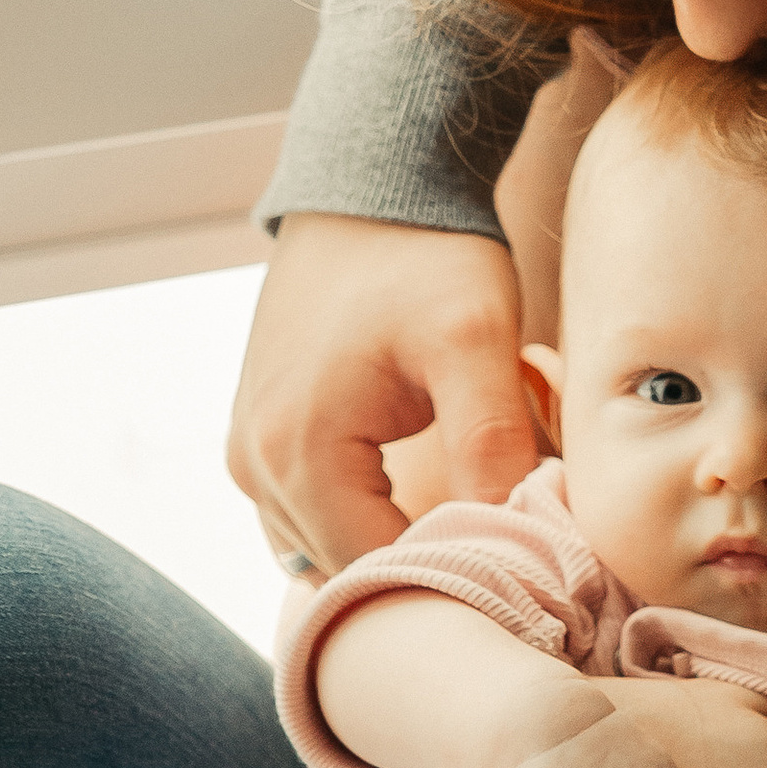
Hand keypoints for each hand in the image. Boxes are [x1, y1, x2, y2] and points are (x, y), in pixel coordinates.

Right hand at [228, 215, 541, 572]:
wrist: (372, 188)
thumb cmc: (426, 255)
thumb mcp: (475, 337)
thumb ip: (490, 437)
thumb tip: (510, 529)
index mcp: (295, 451)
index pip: (375, 573)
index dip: (451, 579)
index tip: (518, 564)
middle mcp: (253, 465)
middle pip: (346, 570)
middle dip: (425, 566)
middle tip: (505, 548)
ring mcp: (248, 454)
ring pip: (327, 549)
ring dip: (393, 546)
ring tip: (469, 518)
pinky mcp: (261, 438)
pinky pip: (312, 514)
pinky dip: (364, 519)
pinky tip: (422, 496)